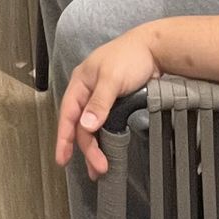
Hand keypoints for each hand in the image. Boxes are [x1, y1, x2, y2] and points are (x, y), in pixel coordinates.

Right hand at [56, 29, 159, 176]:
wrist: (156, 49)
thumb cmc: (130, 57)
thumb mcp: (112, 78)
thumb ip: (99, 103)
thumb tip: (86, 126)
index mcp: (80, 83)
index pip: (68, 114)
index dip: (64, 137)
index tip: (62, 159)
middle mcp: (87, 92)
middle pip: (81, 125)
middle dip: (87, 148)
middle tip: (98, 168)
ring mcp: (101, 98)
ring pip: (93, 127)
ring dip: (95, 147)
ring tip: (100, 168)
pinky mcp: (116, 103)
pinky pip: (106, 125)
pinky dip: (106, 139)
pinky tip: (108, 150)